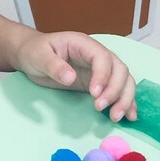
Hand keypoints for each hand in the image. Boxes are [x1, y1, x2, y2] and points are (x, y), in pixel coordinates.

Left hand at [12, 29, 136, 122]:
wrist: (30, 55)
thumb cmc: (34, 51)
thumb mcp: (38, 56)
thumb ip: (53, 65)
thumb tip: (70, 77)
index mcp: (83, 44)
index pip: (102, 57)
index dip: (103, 75)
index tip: (94, 93)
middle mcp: (96, 55)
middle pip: (119, 69)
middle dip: (116, 90)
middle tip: (101, 107)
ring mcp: (100, 69)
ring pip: (124, 80)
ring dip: (124, 98)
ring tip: (115, 117)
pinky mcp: (98, 82)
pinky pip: (118, 90)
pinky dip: (125, 102)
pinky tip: (129, 116)